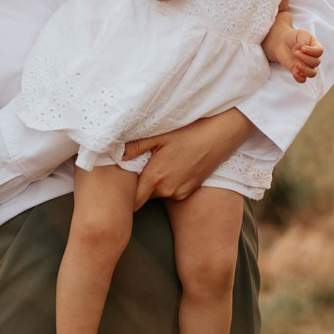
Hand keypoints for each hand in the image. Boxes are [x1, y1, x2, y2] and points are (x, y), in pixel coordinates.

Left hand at [121, 107, 253, 203]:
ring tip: (156, 163)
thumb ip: (134, 147)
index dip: (124, 195)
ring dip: (154, 183)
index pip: (132, 201)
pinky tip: (172, 165)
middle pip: (143, 196)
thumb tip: (112, 154)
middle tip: (137, 168)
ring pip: (157, 193)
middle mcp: (167, 190)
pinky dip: (167, 183)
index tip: (119, 186)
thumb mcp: (159, 135)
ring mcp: (180, 192)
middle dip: (138, 186)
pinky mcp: (189, 190)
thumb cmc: (190, 132)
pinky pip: (171, 191)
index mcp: (155, 177)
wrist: (221, 135)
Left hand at [267, 27, 321, 82]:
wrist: (281, 42)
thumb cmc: (293, 37)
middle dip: (305, 58)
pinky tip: (294, 72)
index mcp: (315, 47)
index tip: (302, 48)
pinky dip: (300, 78)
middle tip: (295, 53)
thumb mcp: (300, 34)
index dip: (312, 51)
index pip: (319, 51)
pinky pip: (303, 80)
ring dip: (305, 70)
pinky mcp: (297, 71)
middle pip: (316, 62)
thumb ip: (303, 42)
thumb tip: (302, 51)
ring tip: (297, 64)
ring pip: (312, 73)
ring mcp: (305, 65)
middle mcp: (312, 57)